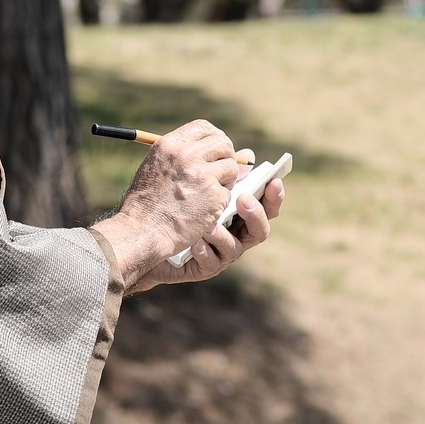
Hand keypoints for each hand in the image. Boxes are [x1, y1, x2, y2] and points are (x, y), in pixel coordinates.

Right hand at [89, 120, 238, 284]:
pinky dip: (220, 202)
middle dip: (226, 157)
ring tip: (207, 194)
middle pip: (223, 143)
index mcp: (170, 145)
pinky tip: (203, 210)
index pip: (204, 127)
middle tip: (218, 173)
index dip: (214, 138)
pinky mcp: (214, 196)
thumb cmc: (147, 203)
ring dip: (226, 180)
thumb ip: (191, 156)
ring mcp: (202, 175)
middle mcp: (187, 155)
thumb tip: (244, 153)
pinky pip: (228, 192)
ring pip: (231, 167)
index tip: (214, 152)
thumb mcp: (159, 169)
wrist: (141, 232)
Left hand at [130, 176, 283, 290]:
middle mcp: (236, 234)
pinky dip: (205, 250)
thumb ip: (223, 172)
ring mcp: (222, 253)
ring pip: (236, 248)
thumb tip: (247, 155)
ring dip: (223, 234)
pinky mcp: (206, 268)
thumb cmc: (177, 206)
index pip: (266, 205)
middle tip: (243, 198)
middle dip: (256, 213)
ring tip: (209, 225)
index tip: (274, 180)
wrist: (150, 235)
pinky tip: (195, 242)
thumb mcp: (200, 185)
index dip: (274, 195)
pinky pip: (211, 262)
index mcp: (240, 213)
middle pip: (260, 229)